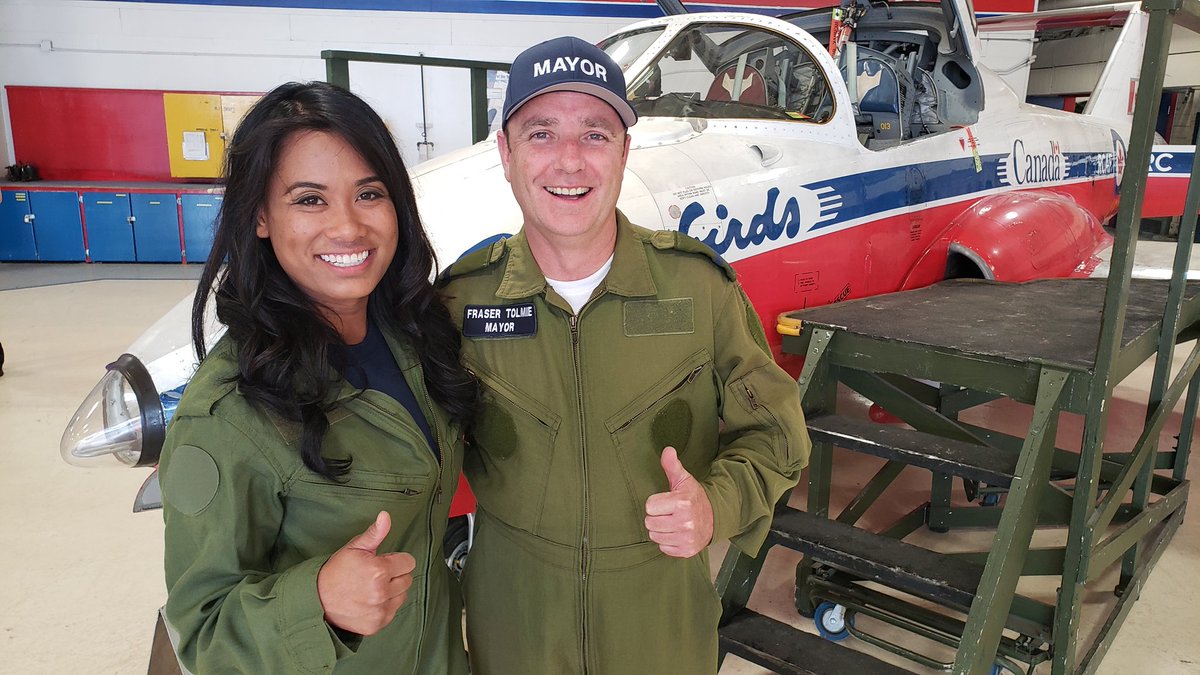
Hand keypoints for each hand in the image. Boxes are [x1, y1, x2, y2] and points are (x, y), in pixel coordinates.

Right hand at [317, 511, 415, 635]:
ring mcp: (380, 610)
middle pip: (407, 579)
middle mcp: (382, 592)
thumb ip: (375, 533)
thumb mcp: (354, 548)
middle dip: (395, 575)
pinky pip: (393, 611)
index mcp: (379, 570)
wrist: (317, 599)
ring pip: (402, 595)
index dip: (396, 560)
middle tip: (375, 575)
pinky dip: (385, 606)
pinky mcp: (377, 624)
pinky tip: (369, 601)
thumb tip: (386, 516)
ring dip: (392, 591)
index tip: (382, 562)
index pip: (408, 562)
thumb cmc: (336, 571)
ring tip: (372, 588)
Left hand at [644, 446, 713, 557]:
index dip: (656, 503)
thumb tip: (667, 449)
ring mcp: (687, 538)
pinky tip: (677, 534)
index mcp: (682, 503)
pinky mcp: (687, 550)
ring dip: (660, 530)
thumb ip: (672, 465)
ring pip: (655, 536)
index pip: (649, 506)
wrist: (715, 516)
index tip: (666, 502)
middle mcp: (685, 522)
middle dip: (656, 517)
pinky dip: (668, 542)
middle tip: (668, 513)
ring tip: (672, 523)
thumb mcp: (684, 480)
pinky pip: (663, 548)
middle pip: (649, 523)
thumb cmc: (694, 497)